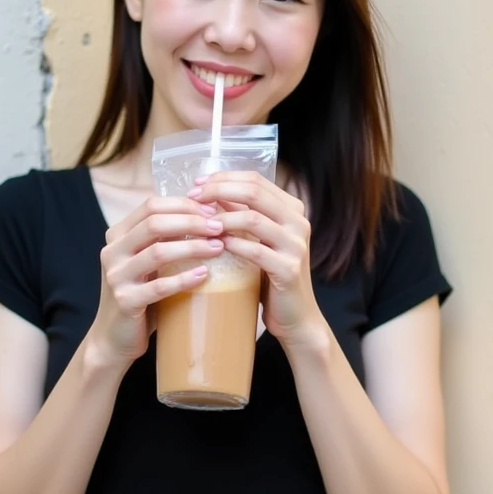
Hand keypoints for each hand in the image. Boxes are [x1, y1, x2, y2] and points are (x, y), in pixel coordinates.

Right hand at [88, 195, 225, 366]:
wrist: (115, 337)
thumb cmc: (142, 294)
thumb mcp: (149, 262)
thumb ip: (166, 239)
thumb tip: (209, 215)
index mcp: (118, 235)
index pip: (152, 206)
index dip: (184, 204)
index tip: (213, 210)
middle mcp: (112, 251)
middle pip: (154, 223)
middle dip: (191, 221)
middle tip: (220, 227)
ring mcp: (116, 276)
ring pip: (158, 252)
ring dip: (192, 247)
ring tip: (218, 247)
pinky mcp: (125, 301)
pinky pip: (159, 287)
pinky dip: (184, 279)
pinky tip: (204, 275)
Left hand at [187, 171, 327, 351]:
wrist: (295, 316)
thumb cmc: (271, 275)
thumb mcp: (259, 239)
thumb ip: (242, 214)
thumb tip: (211, 193)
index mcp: (292, 209)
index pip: (255, 179)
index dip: (223, 177)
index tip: (197, 184)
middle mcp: (299, 222)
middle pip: (254, 192)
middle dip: (218, 191)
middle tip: (193, 198)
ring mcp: (296, 246)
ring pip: (253, 219)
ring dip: (221, 218)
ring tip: (199, 223)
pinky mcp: (289, 270)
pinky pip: (256, 251)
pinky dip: (232, 245)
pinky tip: (214, 245)